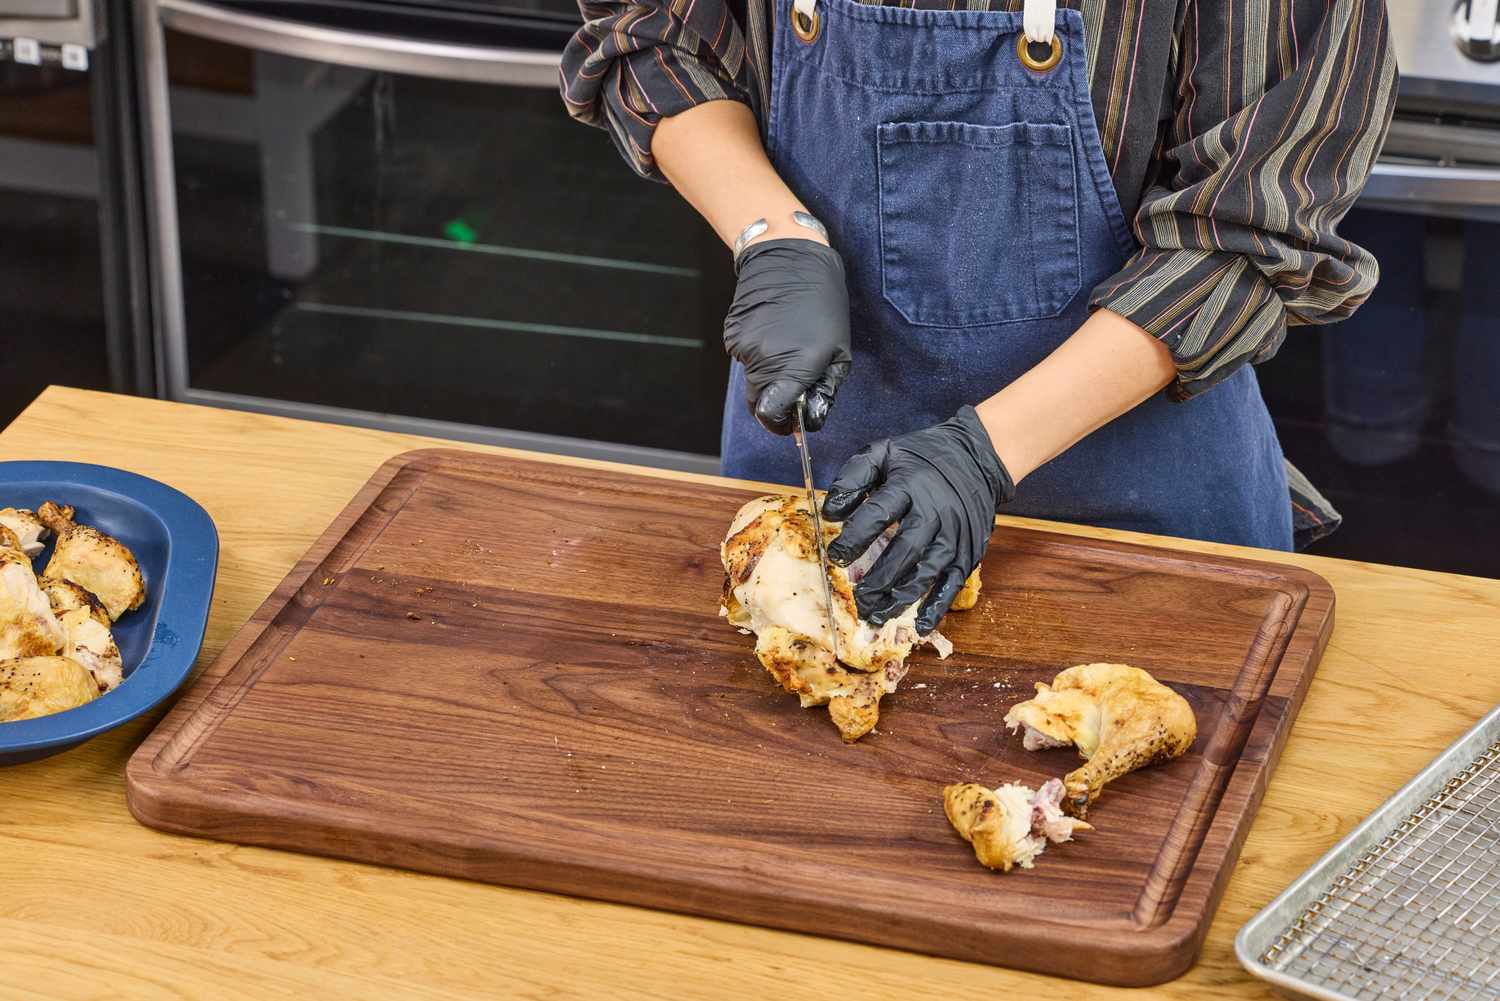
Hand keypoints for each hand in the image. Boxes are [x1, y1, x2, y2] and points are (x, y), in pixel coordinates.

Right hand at [723, 238, 851, 434]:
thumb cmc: (822, 304)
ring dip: (768, 373)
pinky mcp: (732, 335)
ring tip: (786, 342)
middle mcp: (765, 361)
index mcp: (796, 367)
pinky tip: (772, 329)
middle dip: (774, 402)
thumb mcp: (839, 351)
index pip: (772, 416)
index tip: (788, 422)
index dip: (780, 425)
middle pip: (758, 404)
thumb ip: (824, 390)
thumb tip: (808, 418)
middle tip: (792, 385)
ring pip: (752, 379)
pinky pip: (745, 358)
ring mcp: (744, 348)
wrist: (787, 259)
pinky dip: (758, 352)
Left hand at [822, 406, 1014, 632]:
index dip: (855, 539)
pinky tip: (920, 625)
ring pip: (928, 571)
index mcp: (909, 485)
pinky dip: (938, 606)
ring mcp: (955, 534)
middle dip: (878, 579)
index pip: (878, 515)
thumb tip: (830, 512)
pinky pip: (954, 583)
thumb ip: (853, 477)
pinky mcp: (969, 550)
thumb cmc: (922, 458)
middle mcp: (935, 511)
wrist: (977, 456)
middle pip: (904, 550)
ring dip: (901, 597)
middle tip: (858, 598)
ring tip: (876, 614)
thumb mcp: (884, 452)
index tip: (836, 557)